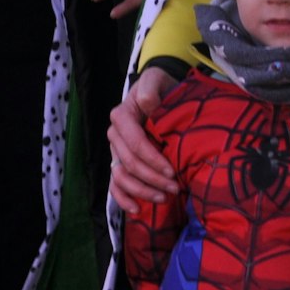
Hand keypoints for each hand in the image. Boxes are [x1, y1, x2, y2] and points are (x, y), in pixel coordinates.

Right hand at [108, 65, 176, 210]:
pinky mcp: (119, 162)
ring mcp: (115, 151)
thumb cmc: (159, 86)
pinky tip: (137, 210)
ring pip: (121, 177)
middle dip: (152, 179)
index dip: (152, 160)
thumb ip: (151, 88)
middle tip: (175, 188)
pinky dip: (123, 199)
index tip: (172, 171)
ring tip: (163, 199)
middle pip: (129, 164)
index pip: (135, 143)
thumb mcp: (156, 79)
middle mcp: (114, 135)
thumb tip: (147, 103)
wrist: (158, 92)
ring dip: (141, 191)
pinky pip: (115, 184)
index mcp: (121, 116)